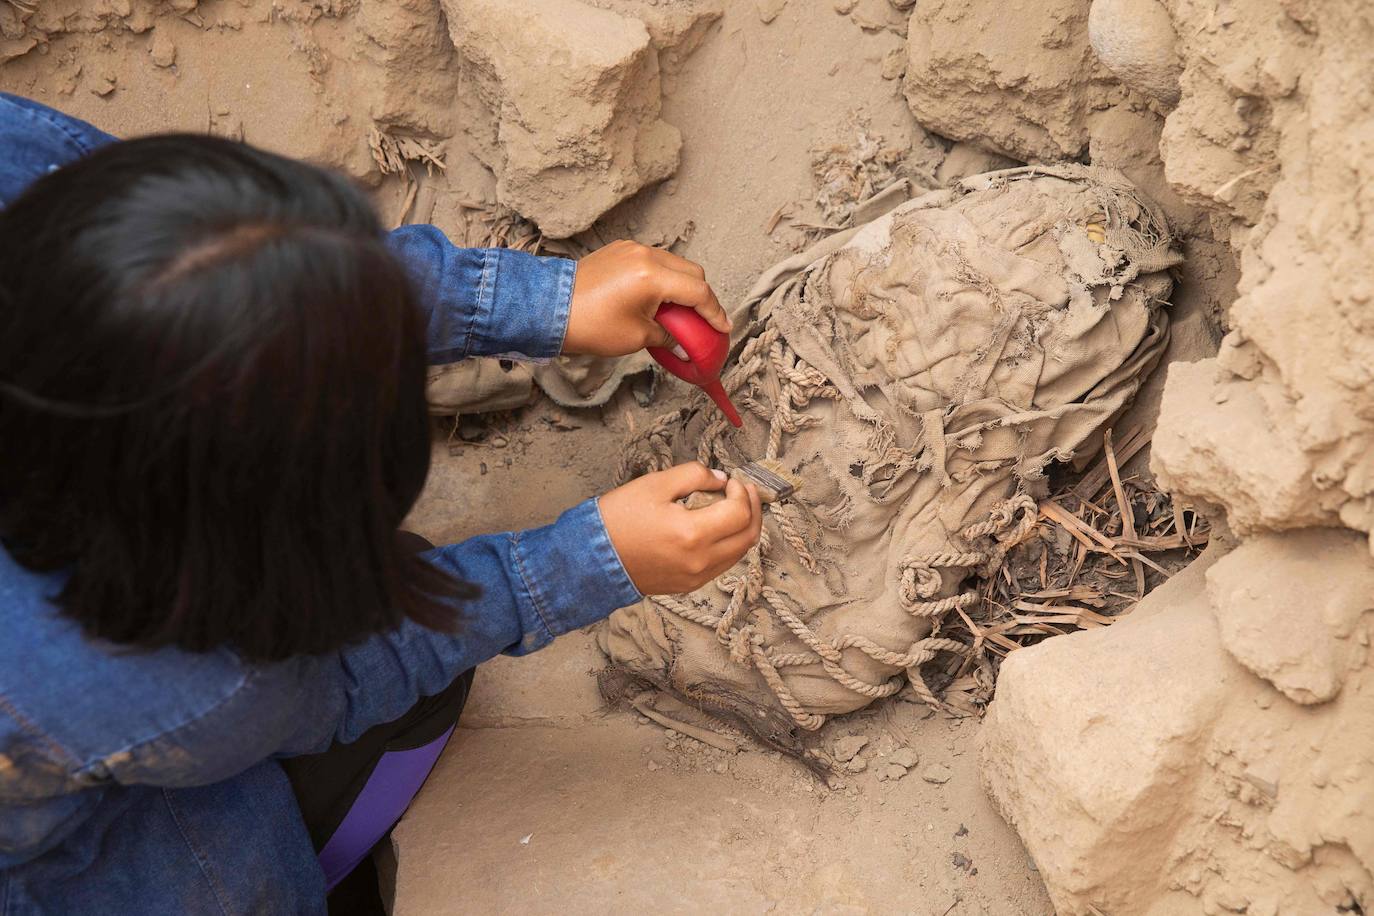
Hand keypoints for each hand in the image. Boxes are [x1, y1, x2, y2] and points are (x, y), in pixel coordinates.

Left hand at [563, 240, 729, 356]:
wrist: (549, 309)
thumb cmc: (589, 325)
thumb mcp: (636, 337)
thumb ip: (668, 337)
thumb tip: (683, 343)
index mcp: (651, 276)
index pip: (697, 292)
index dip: (714, 313)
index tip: (723, 328)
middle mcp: (645, 255)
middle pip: (691, 273)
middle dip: (701, 298)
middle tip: (702, 323)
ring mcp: (631, 249)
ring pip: (674, 264)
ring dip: (681, 286)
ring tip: (678, 313)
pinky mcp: (620, 250)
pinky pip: (653, 261)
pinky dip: (662, 278)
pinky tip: (657, 299)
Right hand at [599, 462, 761, 594]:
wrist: (590, 559)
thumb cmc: (618, 518)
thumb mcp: (655, 484)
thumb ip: (694, 475)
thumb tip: (720, 479)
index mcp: (693, 535)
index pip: (739, 512)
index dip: (741, 492)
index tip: (731, 480)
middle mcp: (700, 561)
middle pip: (748, 536)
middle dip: (753, 509)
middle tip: (745, 489)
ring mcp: (696, 577)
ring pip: (739, 553)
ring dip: (745, 528)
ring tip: (738, 506)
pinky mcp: (689, 585)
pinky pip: (723, 565)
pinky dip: (730, 544)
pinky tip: (721, 527)